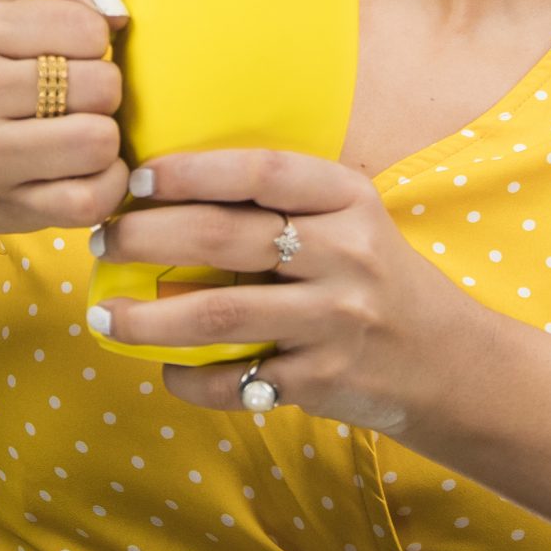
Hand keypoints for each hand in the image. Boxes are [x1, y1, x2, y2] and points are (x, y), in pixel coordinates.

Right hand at [0, 0, 132, 232]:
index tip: (76, 51)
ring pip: (100, 142)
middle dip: (105, 89)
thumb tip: (116, 12)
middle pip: (102, 87)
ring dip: (107, 136)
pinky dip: (107, 182)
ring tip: (82, 129)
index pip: (88, 29)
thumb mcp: (16, 4)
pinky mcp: (11, 208)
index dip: (98, 39)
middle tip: (81, 95)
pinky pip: (93, 199)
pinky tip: (88, 168)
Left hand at [85, 148, 495, 438]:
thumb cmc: (378, 279)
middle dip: (147, 237)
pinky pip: (237, 380)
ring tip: (102, 315)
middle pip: (226, 237)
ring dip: (148, 318)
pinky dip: (191, 378)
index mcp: (348, 200)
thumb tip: (175, 192)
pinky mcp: (322, 379)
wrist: (449, 361)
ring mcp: (335, 320)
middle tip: (101, 241)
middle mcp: (345, 254)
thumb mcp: (353, 222)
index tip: (138, 178)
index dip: (192, 171)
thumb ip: (286, 203)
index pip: (261, 170)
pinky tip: (165, 371)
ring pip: (220, 315)